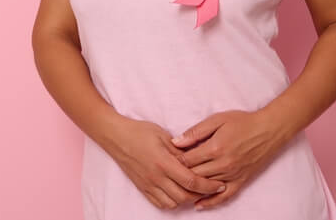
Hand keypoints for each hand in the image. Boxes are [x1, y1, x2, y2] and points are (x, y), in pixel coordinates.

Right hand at [103, 116, 228, 209]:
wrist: (116, 137)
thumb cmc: (139, 131)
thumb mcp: (163, 135)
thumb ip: (180, 149)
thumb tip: (197, 157)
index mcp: (163, 162)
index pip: (191, 181)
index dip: (208, 186)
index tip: (219, 184)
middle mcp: (156, 177)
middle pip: (184, 196)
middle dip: (201, 194)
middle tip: (210, 187)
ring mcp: (148, 185)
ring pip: (173, 203)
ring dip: (186, 199)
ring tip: (194, 190)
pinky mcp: (142, 188)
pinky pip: (160, 203)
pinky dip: (172, 202)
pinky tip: (178, 193)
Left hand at [169, 108, 294, 210]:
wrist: (269, 130)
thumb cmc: (243, 122)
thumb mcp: (217, 120)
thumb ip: (196, 132)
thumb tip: (176, 141)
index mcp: (215, 148)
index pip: (188, 160)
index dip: (175, 160)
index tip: (166, 159)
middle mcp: (223, 164)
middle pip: (195, 175)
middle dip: (180, 175)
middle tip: (168, 174)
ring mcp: (232, 175)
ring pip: (206, 186)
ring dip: (192, 188)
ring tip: (178, 187)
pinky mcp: (241, 181)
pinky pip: (224, 196)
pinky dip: (210, 202)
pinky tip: (199, 205)